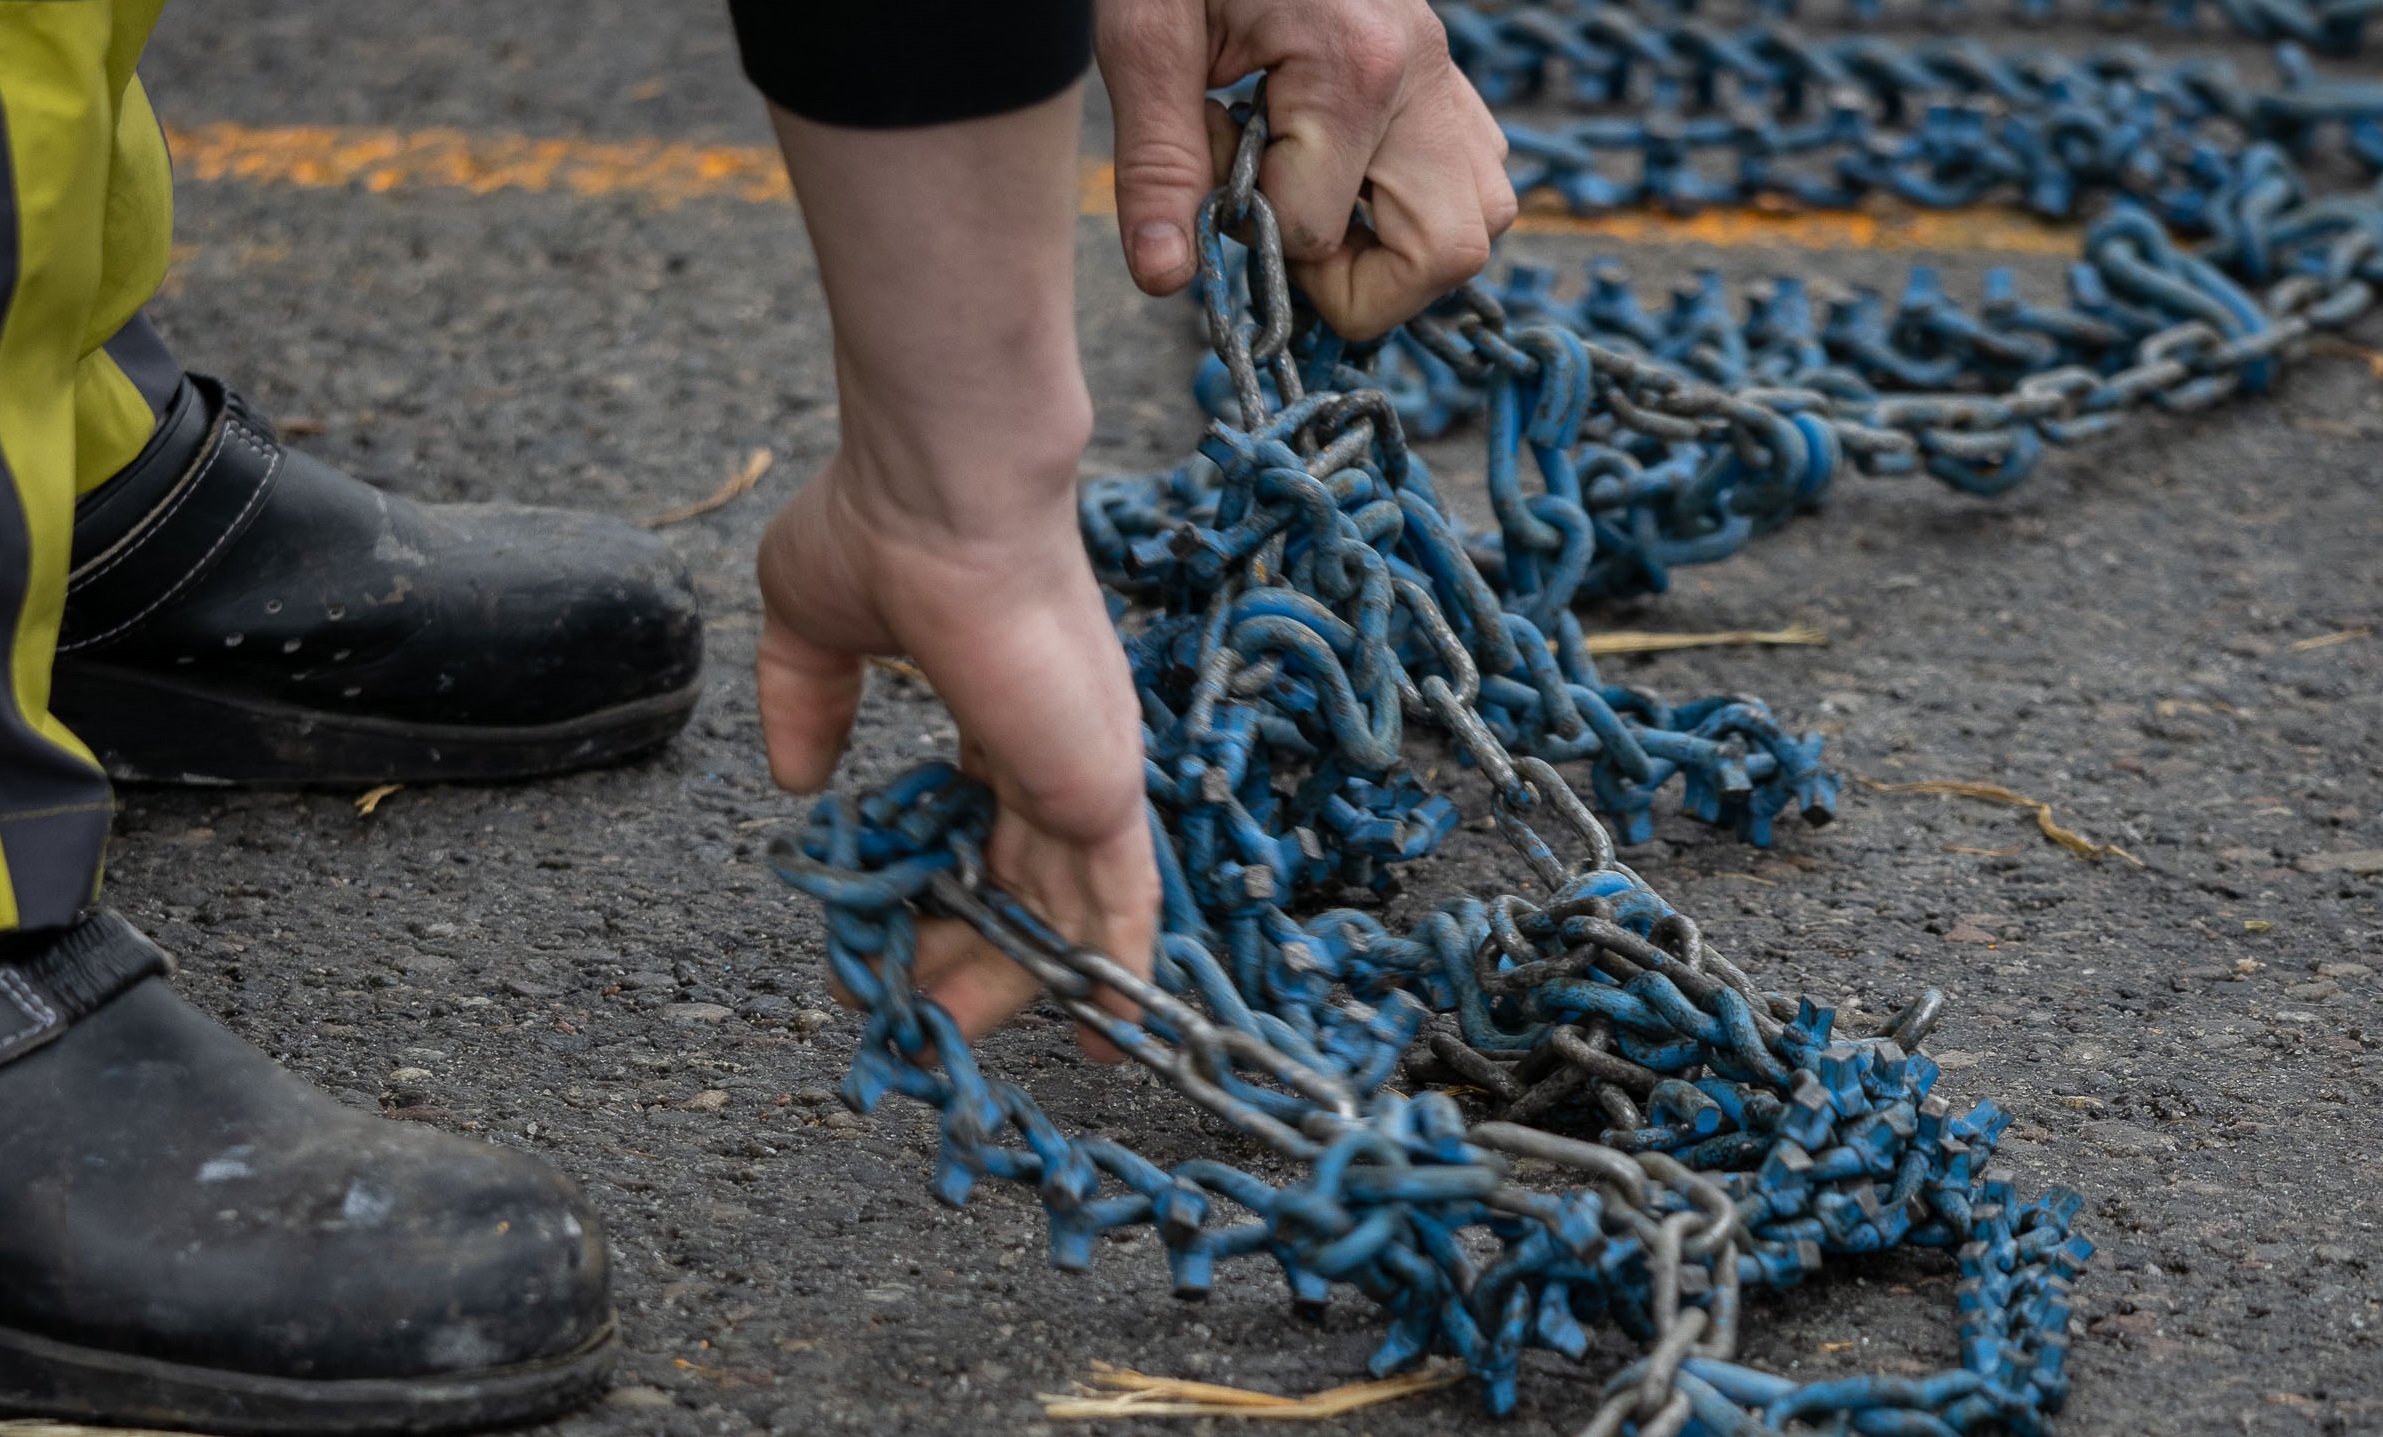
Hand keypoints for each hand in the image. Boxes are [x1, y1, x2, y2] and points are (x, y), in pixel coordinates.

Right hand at [756, 88, 1157, 1058]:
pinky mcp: (1101, 788)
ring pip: (1063, 908)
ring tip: (957, 1037)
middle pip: (1019, 879)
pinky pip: (1122, 901)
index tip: (888, 938)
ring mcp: (1082, 769)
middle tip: (919, 1009)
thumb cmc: (882, 532)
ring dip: (1021, 980)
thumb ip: (806, 703)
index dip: (940, 884)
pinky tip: (1111, 1031)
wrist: (943, 495)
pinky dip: (1120, 971)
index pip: (978, 821)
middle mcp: (1050, 746)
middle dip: (973, 953)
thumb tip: (794, 779)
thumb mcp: (814, 626)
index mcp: (996, 710)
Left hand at [1097, 0, 1516, 340]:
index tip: (1216, 186)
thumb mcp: (1144, 39)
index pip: (1319, 233)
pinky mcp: (1443, 75)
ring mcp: (1444, 74)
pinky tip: (1345, 176)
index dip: (1257, 240)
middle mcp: (1423, 74)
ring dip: (1403, 248)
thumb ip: (1156, 164)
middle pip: (1450, 252)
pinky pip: (1472, 172)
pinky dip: (1419, 203)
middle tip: (1287, 238)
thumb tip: (1167, 277)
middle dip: (1362, 285)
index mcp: (1354, 66)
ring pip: (1482, 217)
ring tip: (1319, 207)